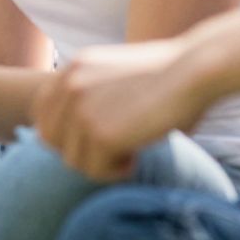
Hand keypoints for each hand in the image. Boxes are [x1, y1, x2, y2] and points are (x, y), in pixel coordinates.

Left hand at [33, 38, 214, 179]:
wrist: (196, 68)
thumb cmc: (172, 76)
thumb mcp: (116, 77)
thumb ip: (92, 97)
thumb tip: (82, 137)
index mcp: (72, 69)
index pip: (42, 113)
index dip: (65, 134)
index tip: (95, 140)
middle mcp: (69, 86)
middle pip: (50, 140)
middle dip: (79, 151)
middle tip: (114, 150)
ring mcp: (81, 110)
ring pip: (73, 160)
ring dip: (101, 163)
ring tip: (132, 150)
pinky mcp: (99, 134)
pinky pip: (95, 171)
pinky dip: (116, 171)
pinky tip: (137, 156)